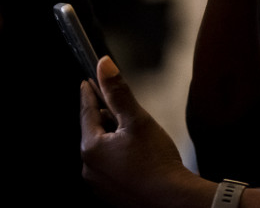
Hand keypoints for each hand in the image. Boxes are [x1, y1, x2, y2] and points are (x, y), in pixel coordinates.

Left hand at [80, 56, 207, 207]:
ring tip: (136, 136)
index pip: (87, 112)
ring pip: (104, 151)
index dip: (89, 94)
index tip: (87, 82)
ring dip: (114, 140)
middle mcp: (89, 168)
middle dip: (107, 119)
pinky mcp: (112, 194)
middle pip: (95, 133)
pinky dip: (121, 158)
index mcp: (91, 148)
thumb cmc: (156, 161)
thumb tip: (104, 65)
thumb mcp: (138, 120)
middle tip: (122, 109)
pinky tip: (138, 156)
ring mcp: (99, 184)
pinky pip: (112, 168)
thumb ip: (119, 93)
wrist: (172, 199)